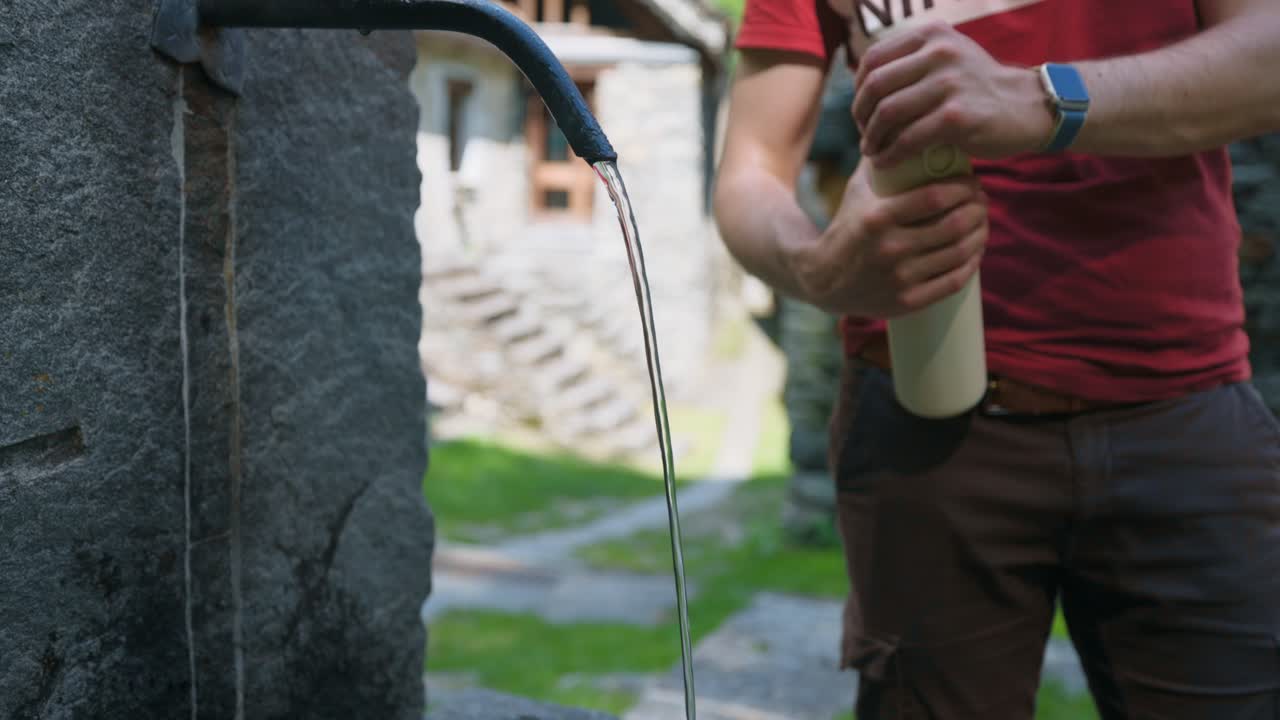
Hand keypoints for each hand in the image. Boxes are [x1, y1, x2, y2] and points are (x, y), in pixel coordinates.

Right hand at [792, 165, 987, 318]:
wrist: (823, 279)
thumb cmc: (847, 226)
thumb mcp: (857, 190)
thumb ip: (882, 159)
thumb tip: (904, 119)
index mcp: (878, 218)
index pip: (937, 197)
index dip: (964, 188)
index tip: (973, 183)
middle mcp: (890, 249)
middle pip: (955, 225)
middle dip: (978, 210)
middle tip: (982, 202)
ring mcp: (899, 278)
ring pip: (959, 253)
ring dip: (980, 235)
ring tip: (982, 224)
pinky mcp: (907, 302)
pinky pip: (953, 282)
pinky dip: (971, 265)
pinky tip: (974, 252)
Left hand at [852, 22, 1055, 167]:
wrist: (1027, 107)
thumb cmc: (978, 88)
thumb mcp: (948, 57)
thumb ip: (912, 61)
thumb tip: (864, 81)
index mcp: (931, 35)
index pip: (873, 59)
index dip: (858, 89)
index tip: (863, 110)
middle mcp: (939, 53)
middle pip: (875, 86)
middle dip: (861, 115)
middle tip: (864, 134)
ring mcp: (949, 83)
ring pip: (888, 113)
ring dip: (872, 137)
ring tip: (871, 150)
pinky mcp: (957, 116)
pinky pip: (908, 139)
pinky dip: (890, 154)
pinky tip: (885, 162)